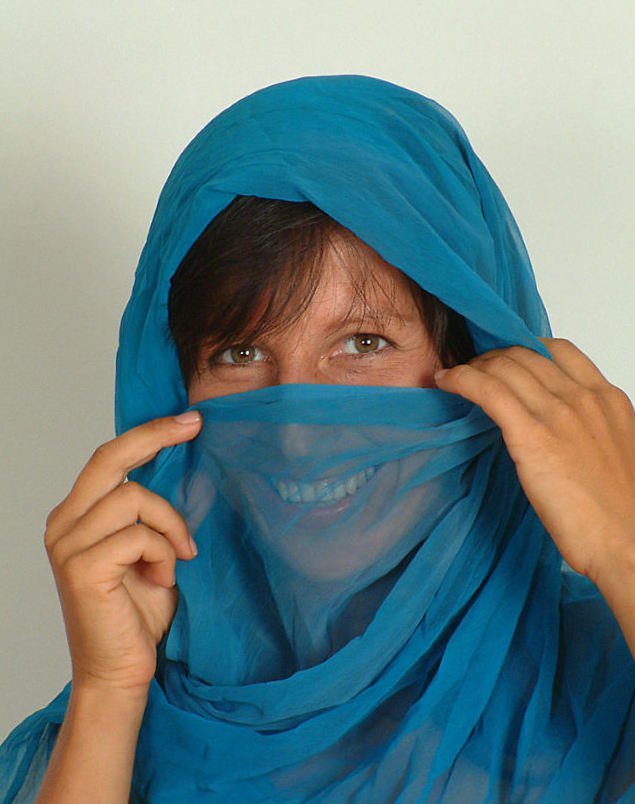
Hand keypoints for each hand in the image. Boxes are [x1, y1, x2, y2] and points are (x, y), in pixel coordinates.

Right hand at [44, 411, 201, 697]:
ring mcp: (68, 545)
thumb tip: (184, 469)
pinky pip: (139, 536)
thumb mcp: (150, 550)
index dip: (147, 433)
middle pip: (109, 458)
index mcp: (77, 516)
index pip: (108, 458)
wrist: (122, 671)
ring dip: (170, 527)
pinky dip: (164, 554)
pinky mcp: (82, 568)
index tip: (187, 420)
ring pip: (134, 499)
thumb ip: (150, 515)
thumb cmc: (139, 612)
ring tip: (177, 559)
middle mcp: (64, 524)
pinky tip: (163, 579)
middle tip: (194, 426)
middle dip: (155, 436)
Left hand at [434, 338, 634, 584]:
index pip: (559, 351)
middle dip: (492, 357)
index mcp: (607, 398)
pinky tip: (445, 380)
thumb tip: (556, 427)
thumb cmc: (620, 510)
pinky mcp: (530, 435)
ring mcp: (557, 413)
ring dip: (473, 366)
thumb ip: (587, 428)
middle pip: (525, 355)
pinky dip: (460, 379)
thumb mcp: (612, 450)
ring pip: (503, 367)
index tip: (504, 359)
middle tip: (472, 371)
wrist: (628, 542)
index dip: (525, 347)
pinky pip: (487, 390)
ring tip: (454, 376)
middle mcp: (582, 397)